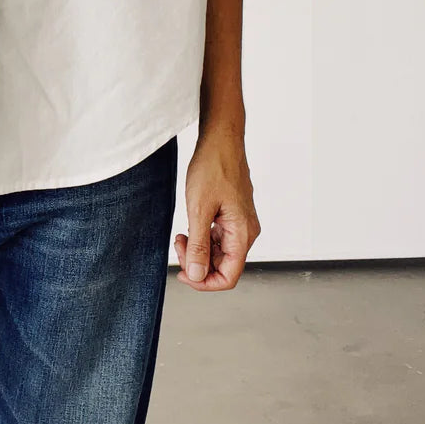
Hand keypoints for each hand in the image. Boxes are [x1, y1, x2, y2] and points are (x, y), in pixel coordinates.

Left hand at [173, 127, 259, 290]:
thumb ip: (198, 246)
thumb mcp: (199, 210)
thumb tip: (197, 274)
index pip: (228, 277)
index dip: (204, 282)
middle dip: (198, 264)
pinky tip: (189, 228)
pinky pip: (219, 238)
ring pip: (220, 253)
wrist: (221, 141)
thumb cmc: (213, 168)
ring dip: (198, 251)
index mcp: (242, 234)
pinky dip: (202, 239)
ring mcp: (241, 224)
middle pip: (224, 266)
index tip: (183, 274)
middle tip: (178, 246)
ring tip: (181, 236)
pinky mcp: (233, 216)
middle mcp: (246, 232)